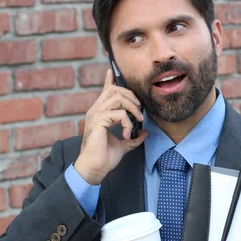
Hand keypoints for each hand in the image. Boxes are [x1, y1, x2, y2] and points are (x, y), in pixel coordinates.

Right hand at [74, 69, 147, 184]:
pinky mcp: (98, 121)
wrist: (94, 169)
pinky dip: (128, 123)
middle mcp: (95, 110)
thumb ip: (134, 137)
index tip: (111, 70)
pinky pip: (119, 114)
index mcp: (99, 113)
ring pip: (118, 97)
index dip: (109, 80)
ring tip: (138, 120)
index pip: (105, 91)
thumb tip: (146, 132)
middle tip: (140, 112)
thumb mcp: (124, 145)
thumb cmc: (104, 158)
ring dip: (133, 107)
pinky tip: (127, 135)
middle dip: (132, 97)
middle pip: (115, 90)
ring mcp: (95, 114)